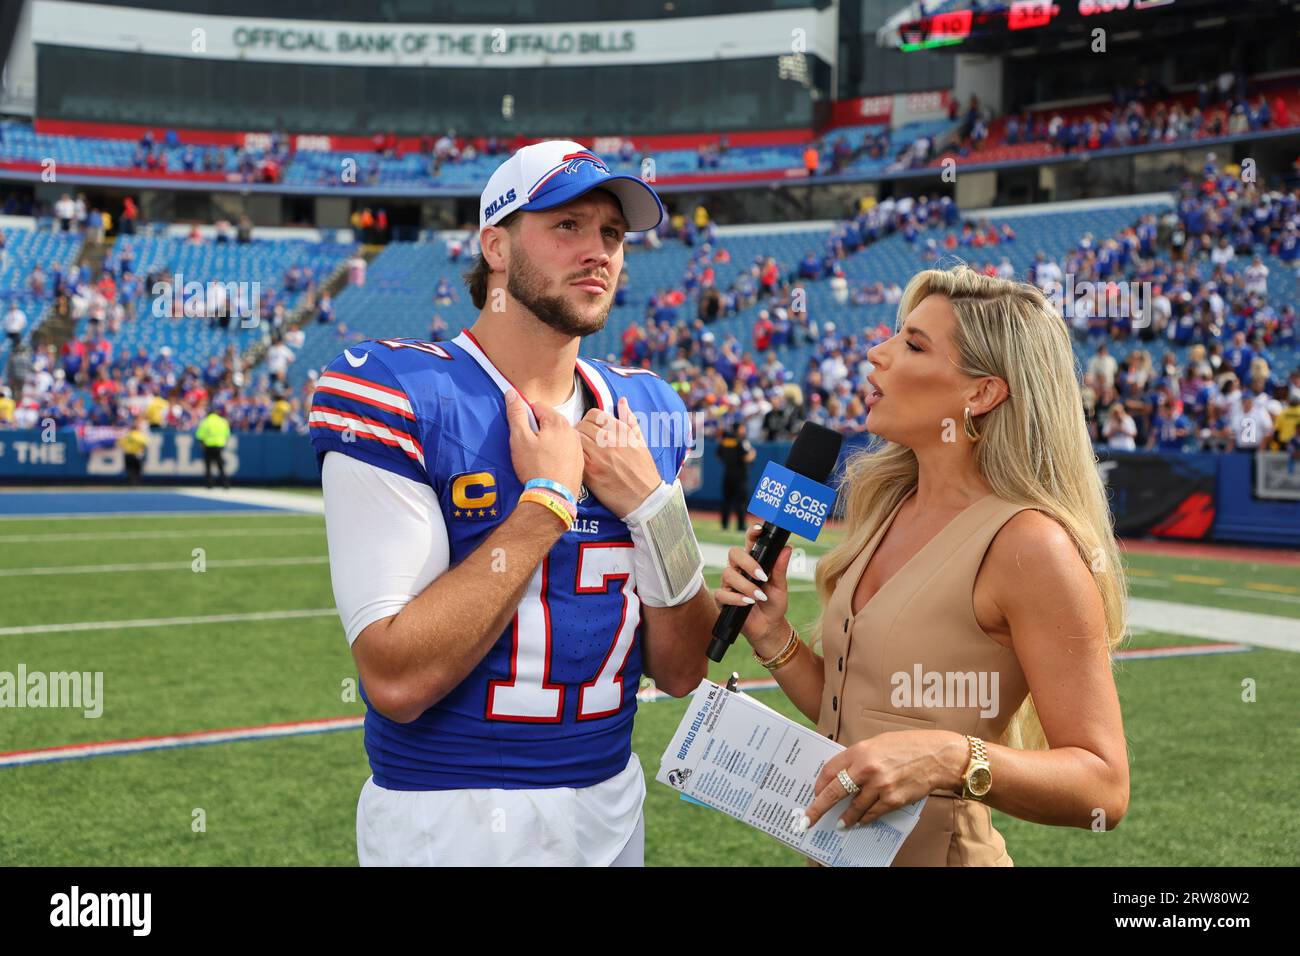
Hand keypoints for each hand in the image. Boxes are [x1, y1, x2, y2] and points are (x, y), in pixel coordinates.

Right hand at [504, 388, 582, 494]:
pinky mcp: (580, 462)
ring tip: (538, 459)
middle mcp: (573, 431)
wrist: (553, 498)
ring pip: (557, 437)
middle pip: (548, 422)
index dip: (525, 418)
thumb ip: (516, 414)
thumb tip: (512, 393)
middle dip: (537, 430)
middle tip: (528, 448)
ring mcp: (578, 447)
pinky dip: (556, 455)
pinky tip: (549, 467)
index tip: (522, 433)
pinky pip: (565, 451)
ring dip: (547, 443)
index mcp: (558, 422)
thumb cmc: (535, 468)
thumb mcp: (519, 439)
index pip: (537, 407)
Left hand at [575, 396, 662, 518]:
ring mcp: (599, 455)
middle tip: (582, 442)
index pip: (594, 414)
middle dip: (579, 431)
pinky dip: (574, 457)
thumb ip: (630, 420)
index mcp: (621, 431)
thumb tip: (622, 401)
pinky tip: (578, 463)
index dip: (588, 420)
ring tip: (579, 452)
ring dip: (574, 444)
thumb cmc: (643, 471)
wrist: (645, 498)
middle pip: (581, 425)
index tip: (589, 429)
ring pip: (575, 439)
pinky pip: (575, 456)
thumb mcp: (641, 441)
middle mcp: (609, 440)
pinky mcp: (591, 472)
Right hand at [713, 522, 793, 655]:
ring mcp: (729, 584)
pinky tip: (748, 602)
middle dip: (747, 563)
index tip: (759, 530)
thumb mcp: (780, 587)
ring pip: (728, 574)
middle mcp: (739, 570)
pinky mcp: (723, 599)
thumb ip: (780, 568)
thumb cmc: (773, 604)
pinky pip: (722, 593)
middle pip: (733, 553)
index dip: (752, 533)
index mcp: (753, 562)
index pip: (749, 542)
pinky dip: (736, 598)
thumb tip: (787, 548)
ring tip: (759, 596)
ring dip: (745, 585)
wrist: (768, 627)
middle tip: (761, 575)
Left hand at [801, 731, 967, 831]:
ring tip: (839, 824)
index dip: (819, 784)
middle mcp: (866, 768)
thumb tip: (843, 774)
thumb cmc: (908, 746)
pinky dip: (864, 818)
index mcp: (860, 750)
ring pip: (853, 808)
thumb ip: (859, 757)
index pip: (830, 770)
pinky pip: (872, 814)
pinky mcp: (892, 800)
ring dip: (844, 818)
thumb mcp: (878, 743)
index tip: (814, 793)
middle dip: (817, 808)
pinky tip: (860, 821)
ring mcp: (879, 786)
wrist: (938, 756)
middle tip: (807, 820)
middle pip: (834, 792)